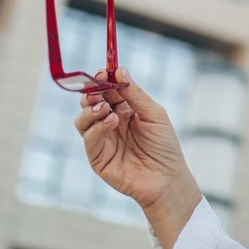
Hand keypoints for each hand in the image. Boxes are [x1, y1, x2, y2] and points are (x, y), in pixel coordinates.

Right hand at [75, 67, 201, 248]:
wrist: (166, 178)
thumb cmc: (164, 146)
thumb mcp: (154, 114)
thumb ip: (135, 94)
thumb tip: (120, 70)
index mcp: (125, 110)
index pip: (107, 90)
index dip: (103, 80)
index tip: (102, 71)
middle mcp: (110, 123)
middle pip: (90, 103)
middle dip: (91, 93)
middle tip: (96, 87)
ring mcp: (102, 140)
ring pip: (82, 119)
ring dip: (90, 110)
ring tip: (104, 108)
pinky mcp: (97, 157)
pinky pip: (89, 139)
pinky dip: (96, 128)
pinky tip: (111, 122)